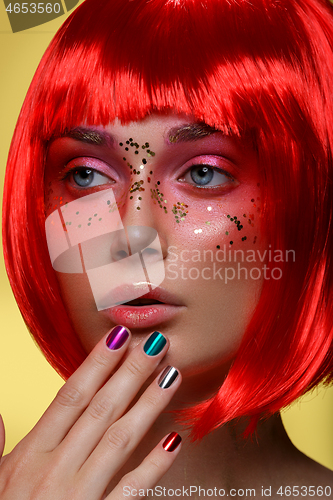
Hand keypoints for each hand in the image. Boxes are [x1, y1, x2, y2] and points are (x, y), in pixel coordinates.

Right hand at [0, 327, 181, 498]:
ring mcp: (79, 495)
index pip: (71, 396)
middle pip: (101, 410)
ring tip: (171, 375)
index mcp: (32, 453)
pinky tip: (175, 440)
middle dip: (130, 373)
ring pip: (119, 440)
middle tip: (156, 344)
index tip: (118, 336)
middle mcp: (57, 467)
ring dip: (148, 405)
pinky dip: (154, 466)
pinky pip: (131, 490)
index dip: (97, 364)